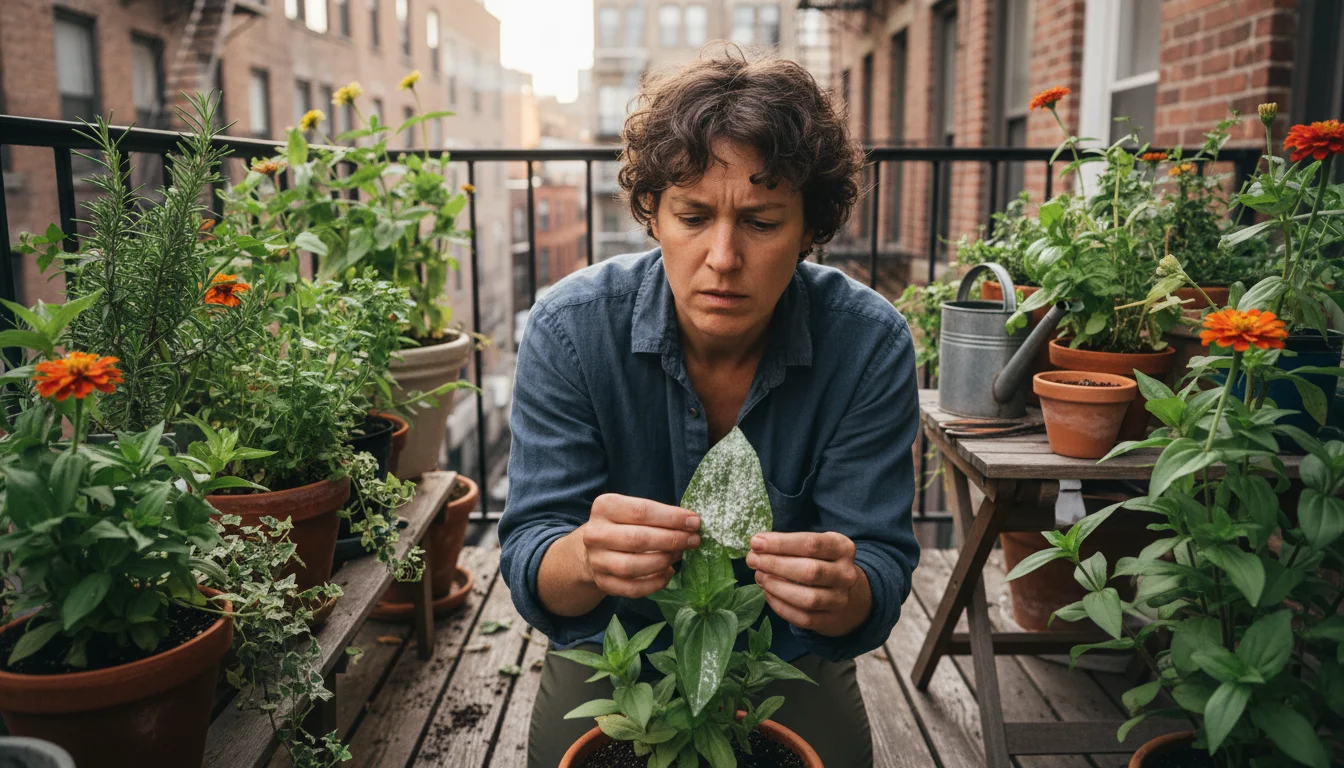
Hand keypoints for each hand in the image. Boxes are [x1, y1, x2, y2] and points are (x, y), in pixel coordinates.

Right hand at [575, 493, 701, 598]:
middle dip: (672, 540)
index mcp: (604, 507)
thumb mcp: (631, 510)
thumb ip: (658, 515)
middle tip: (694, 540)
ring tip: (679, 555)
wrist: (593, 550)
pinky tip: (669, 573)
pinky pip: (633, 588)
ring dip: (663, 561)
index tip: (694, 522)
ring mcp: (597, 560)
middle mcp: (596, 534)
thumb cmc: (622, 525)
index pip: (642, 511)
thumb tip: (691, 523)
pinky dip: (656, 583)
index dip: (672, 517)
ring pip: (634, 566)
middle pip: (638, 539)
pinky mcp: (603, 582)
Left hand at [747, 531, 870, 636]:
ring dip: (777, 587)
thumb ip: (787, 545)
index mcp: (843, 548)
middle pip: (810, 571)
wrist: (841, 591)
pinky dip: (781, 606)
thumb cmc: (819, 561)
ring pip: (808, 598)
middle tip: (752, 560)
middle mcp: (846, 574)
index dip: (781, 543)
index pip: (812, 544)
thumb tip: (757, 546)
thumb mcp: (812, 546)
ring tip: (759, 577)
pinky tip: (767, 593)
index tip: (756, 542)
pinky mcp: (830, 619)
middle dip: (776, 565)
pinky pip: (803, 618)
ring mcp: (840, 599)